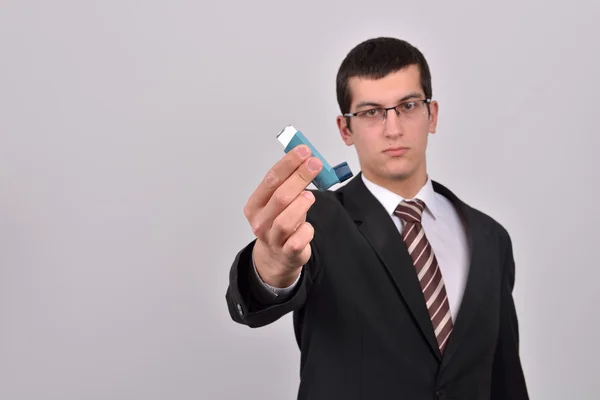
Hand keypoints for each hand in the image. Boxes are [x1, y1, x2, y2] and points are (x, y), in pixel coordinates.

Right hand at [243, 145, 322, 287]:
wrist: (277, 257)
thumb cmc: (281, 222)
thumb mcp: (280, 202)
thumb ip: (290, 184)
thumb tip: (307, 160)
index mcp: (255, 205)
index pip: (271, 179)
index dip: (289, 163)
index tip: (304, 151)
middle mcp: (260, 221)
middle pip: (280, 196)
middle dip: (300, 177)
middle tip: (316, 164)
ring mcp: (272, 238)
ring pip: (286, 220)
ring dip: (301, 205)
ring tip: (310, 196)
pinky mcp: (287, 252)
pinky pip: (298, 240)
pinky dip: (306, 230)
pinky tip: (308, 226)